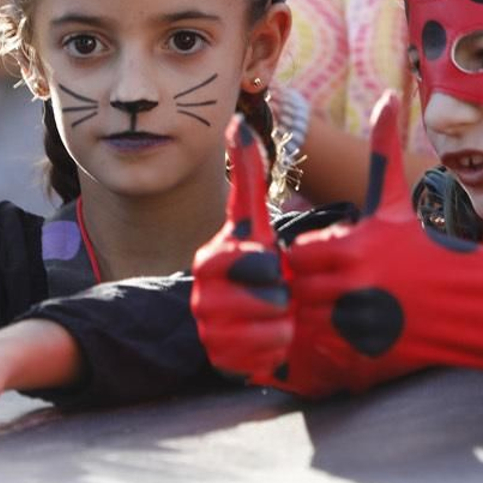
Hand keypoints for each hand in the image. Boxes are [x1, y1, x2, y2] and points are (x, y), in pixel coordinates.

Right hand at [191, 117, 294, 383]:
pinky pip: (258, 358)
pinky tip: (272, 341)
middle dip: (282, 298)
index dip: (269, 267)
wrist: (250, 316)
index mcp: (210, 258)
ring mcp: (206, 329)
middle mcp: (200, 294)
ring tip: (278, 317)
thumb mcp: (254, 220)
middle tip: (281, 295)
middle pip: (260, 300)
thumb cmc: (259, 264)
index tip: (276, 268)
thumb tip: (237, 121)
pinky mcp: (217, 360)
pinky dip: (274, 350)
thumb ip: (247, 175)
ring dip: (282, 325)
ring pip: (263, 330)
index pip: (247, 261)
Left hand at [283, 92, 431, 392]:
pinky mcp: (364, 358)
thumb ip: (383, 150)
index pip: (299, 254)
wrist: (473, 306)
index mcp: (354, 246)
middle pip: (297, 287)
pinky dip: (327, 350)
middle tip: (334, 290)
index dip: (312, 259)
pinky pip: (321, 354)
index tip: (334, 262)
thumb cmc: (429, 251)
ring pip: (306, 323)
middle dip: (309, 289)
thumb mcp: (399, 202)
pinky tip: (348, 338)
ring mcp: (358, 325)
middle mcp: (352, 283)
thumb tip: (389, 91)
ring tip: (343, 313)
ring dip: (316, 320)